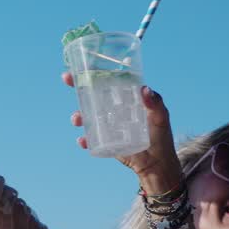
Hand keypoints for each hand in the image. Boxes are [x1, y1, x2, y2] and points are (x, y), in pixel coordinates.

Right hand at [62, 73, 183, 194]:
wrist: (157, 164)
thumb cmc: (161, 137)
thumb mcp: (161, 117)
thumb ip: (156, 103)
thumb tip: (144, 90)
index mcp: (126, 99)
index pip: (109, 82)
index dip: (96, 72)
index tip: (83, 64)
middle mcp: (114, 110)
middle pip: (92, 95)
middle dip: (77, 86)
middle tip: (67, 79)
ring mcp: (108, 126)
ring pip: (88, 117)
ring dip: (78, 115)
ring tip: (77, 119)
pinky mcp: (106, 143)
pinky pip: (91, 140)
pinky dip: (85, 139)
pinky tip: (83, 140)